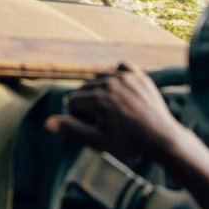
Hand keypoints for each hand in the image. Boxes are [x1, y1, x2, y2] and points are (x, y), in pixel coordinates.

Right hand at [44, 62, 197, 161]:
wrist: (162, 138)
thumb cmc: (129, 142)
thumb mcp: (98, 141)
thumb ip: (72, 129)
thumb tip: (47, 122)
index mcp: (98, 98)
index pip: (73, 100)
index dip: (79, 116)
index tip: (94, 126)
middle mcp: (110, 83)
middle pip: (85, 88)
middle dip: (89, 103)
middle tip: (104, 120)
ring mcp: (126, 77)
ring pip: (101, 77)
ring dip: (101, 90)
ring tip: (112, 108)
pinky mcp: (139, 75)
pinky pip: (120, 67)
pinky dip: (117, 75)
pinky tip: (120, 89)